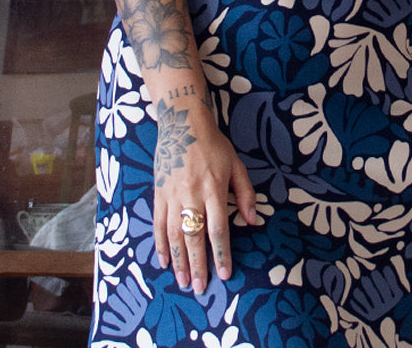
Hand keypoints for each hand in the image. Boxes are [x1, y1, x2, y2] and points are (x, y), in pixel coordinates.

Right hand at [151, 98, 257, 293]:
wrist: (183, 124)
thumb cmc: (213, 145)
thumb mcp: (236, 165)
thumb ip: (245, 193)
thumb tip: (254, 221)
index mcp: (214, 189)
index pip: (219, 228)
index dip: (221, 254)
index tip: (225, 274)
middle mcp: (192, 195)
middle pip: (195, 236)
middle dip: (198, 264)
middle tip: (200, 288)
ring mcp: (173, 195)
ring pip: (174, 234)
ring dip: (179, 260)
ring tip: (183, 281)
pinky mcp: (158, 193)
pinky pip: (158, 223)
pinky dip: (160, 244)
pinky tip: (164, 260)